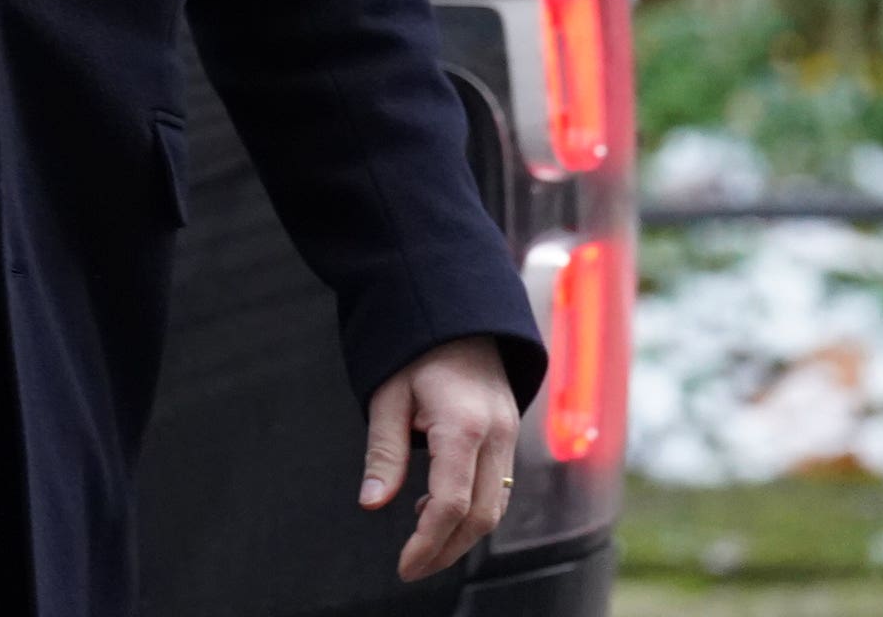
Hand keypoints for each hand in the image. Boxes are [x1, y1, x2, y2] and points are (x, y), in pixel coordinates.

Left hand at [358, 334, 519, 580]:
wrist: (459, 314)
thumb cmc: (415, 349)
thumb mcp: (388, 395)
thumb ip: (384, 451)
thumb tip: (372, 502)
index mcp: (463, 424)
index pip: (451, 502)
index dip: (428, 542)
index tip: (404, 564)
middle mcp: (496, 435)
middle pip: (481, 516)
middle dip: (446, 550)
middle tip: (411, 567)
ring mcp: (509, 436)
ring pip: (496, 507)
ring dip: (461, 535)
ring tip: (421, 541)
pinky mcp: (509, 436)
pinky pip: (499, 488)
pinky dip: (473, 510)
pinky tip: (438, 507)